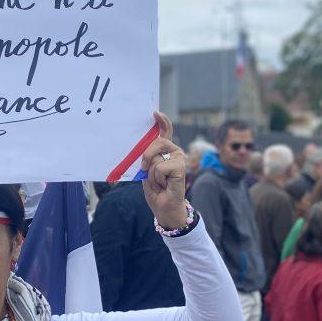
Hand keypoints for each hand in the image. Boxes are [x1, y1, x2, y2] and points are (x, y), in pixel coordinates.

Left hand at [140, 112, 188, 229]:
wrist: (164, 207)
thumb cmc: (155, 189)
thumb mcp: (146, 171)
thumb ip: (146, 158)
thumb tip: (141, 150)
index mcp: (166, 151)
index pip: (165, 132)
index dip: (162, 122)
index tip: (155, 113)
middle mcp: (174, 152)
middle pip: (157, 142)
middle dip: (146, 156)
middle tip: (144, 170)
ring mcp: (179, 159)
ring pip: (156, 158)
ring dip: (151, 173)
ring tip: (158, 182)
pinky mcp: (181, 168)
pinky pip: (160, 168)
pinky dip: (157, 179)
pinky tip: (164, 185)